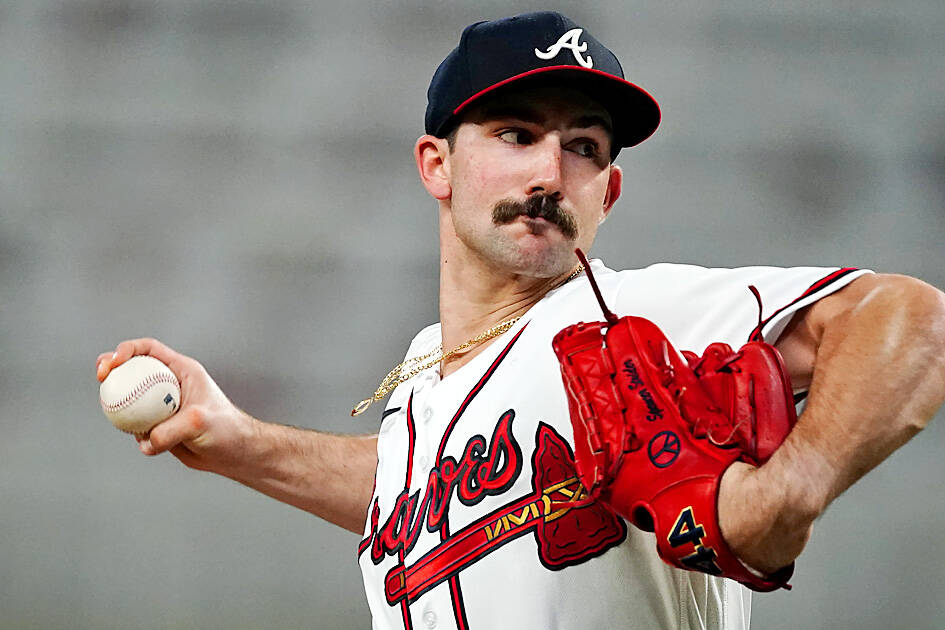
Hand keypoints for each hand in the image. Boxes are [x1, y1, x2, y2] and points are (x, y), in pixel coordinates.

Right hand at [96, 338, 258, 474]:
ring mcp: (162, 405)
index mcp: (181, 370)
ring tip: (119, 417)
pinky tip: (147, 443)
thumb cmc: (226, 430)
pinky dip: (134, 432)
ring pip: (130, 399)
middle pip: (132, 369)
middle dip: (111, 368)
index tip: (112, 363)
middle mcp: (169, 384)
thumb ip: (171, 429)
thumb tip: (146, 441)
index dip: (127, 350)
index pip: (149, 349)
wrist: (233, 453)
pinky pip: (136, 426)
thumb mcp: (199, 423)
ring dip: (119, 405)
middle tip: (101, 379)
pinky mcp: (158, 426)